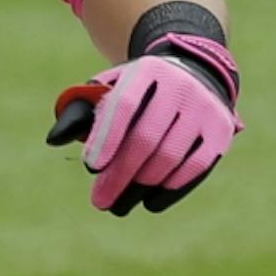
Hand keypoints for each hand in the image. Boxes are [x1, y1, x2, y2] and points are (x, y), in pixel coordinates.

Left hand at [47, 32, 240, 216]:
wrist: (194, 74)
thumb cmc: (139, 91)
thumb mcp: (109, 90)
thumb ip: (79, 111)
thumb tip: (54, 139)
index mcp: (147, 71)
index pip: (124, 105)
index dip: (107, 137)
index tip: (91, 166)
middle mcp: (180, 86)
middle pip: (146, 138)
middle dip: (119, 175)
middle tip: (99, 201)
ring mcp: (204, 108)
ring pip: (170, 156)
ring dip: (142, 186)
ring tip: (119, 204)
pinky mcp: (222, 130)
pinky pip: (196, 166)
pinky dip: (172, 189)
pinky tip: (150, 201)